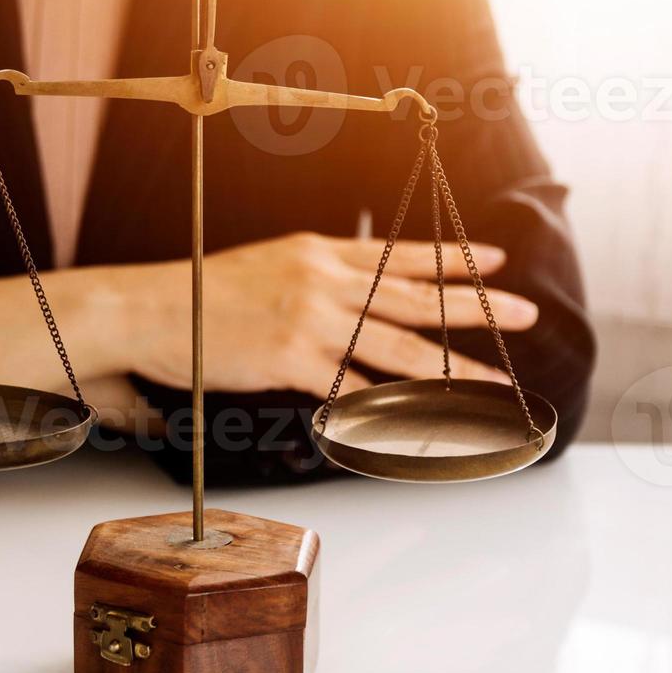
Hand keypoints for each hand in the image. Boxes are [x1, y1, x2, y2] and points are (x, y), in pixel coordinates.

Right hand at [105, 232, 537, 396]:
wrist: (147, 307)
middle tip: (524, 309)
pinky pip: (356, 388)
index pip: (399, 255)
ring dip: (455, 368)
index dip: (450, 258)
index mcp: (320, 253)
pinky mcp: (293, 357)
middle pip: (415, 296)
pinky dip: (394, 408)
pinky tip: (428, 420)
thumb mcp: (268, 266)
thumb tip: (352, 296)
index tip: (494, 257)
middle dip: (476, 304)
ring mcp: (312, 318)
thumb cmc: (200, 296)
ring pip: (400, 346)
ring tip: (496, 382)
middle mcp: (325, 280)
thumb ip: (316, 279)